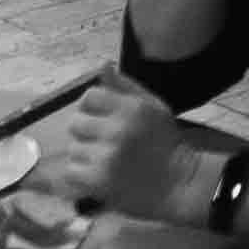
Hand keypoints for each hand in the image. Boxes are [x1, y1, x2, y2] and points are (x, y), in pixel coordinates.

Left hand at [44, 77, 198, 222]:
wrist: (178, 182)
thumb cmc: (165, 141)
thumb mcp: (153, 106)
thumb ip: (126, 86)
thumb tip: (103, 66)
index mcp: (131, 107)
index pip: (89, 97)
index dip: (92, 106)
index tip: (101, 118)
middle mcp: (116, 129)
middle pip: (75, 123)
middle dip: (85, 131)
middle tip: (101, 141)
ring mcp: (106, 156)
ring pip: (73, 149)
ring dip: (84, 154)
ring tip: (103, 159)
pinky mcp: (98, 180)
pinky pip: (71, 171)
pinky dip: (80, 174)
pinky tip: (98, 174)